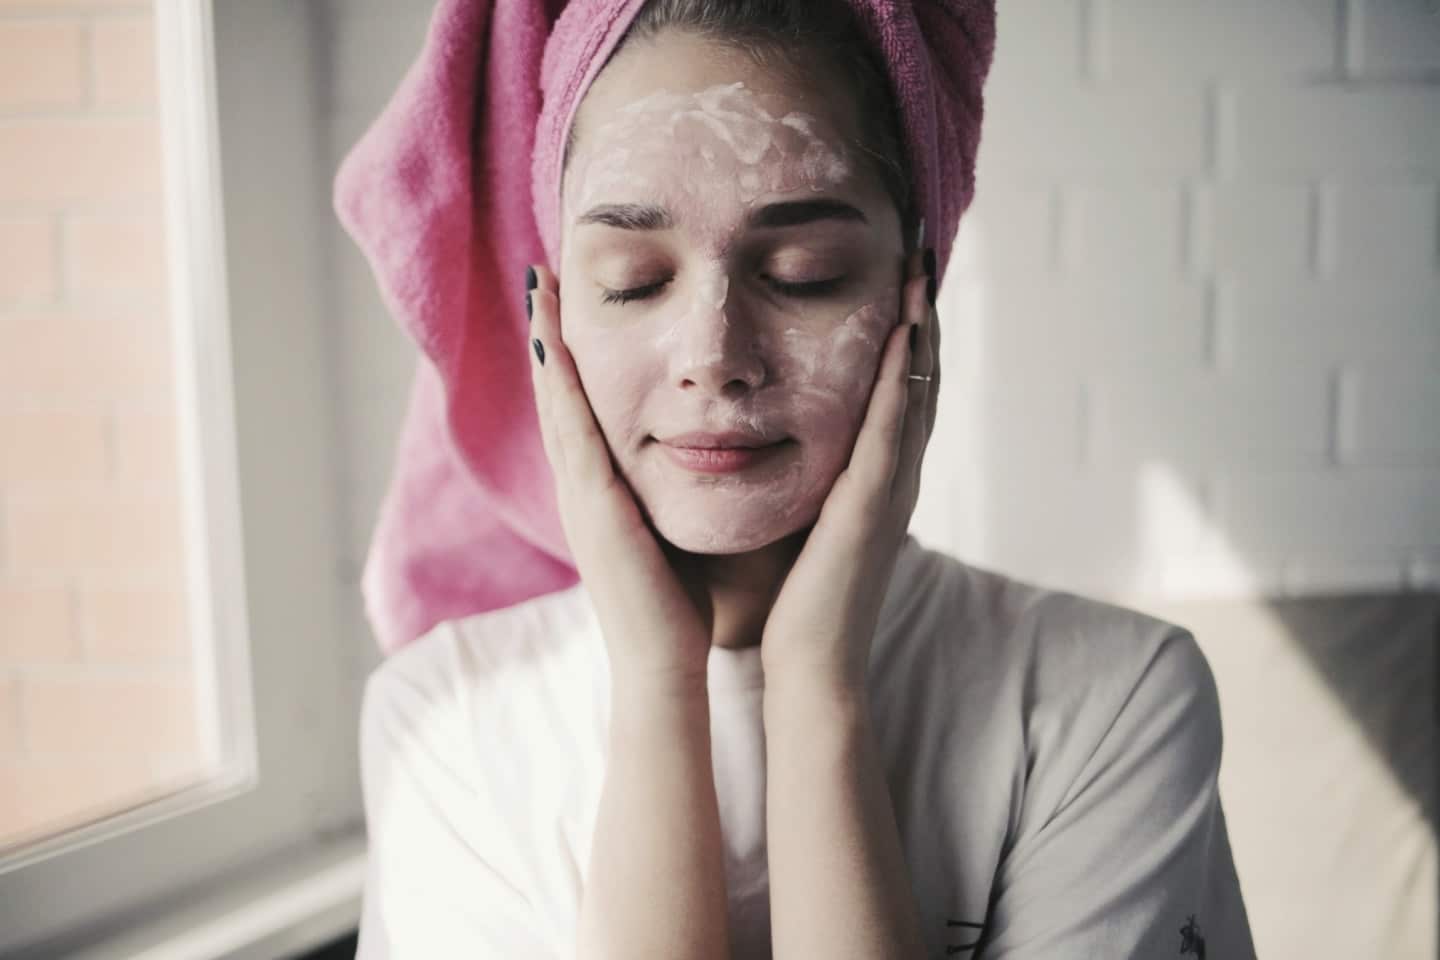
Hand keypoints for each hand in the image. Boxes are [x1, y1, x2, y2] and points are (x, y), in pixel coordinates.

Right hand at [526, 265, 711, 692]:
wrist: (663, 668)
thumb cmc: (676, 608)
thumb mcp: (668, 533)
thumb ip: (669, 494)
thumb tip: (698, 456)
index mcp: (600, 493)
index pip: (578, 411)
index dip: (566, 358)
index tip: (565, 302)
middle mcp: (580, 488)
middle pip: (556, 395)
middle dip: (545, 333)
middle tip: (538, 273)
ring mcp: (579, 497)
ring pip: (555, 404)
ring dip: (544, 342)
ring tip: (538, 284)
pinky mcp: (593, 508)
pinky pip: (572, 434)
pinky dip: (560, 386)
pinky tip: (554, 343)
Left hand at [759, 248, 939, 693]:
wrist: (806, 665)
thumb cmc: (794, 599)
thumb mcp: (801, 515)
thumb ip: (800, 473)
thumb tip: (767, 428)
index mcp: (874, 478)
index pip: (896, 390)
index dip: (903, 333)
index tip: (895, 274)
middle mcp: (894, 477)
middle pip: (919, 379)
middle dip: (921, 315)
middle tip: (918, 248)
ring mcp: (890, 491)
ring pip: (915, 394)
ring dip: (920, 330)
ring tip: (917, 269)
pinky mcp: (872, 508)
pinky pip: (892, 432)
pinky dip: (901, 381)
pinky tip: (904, 335)